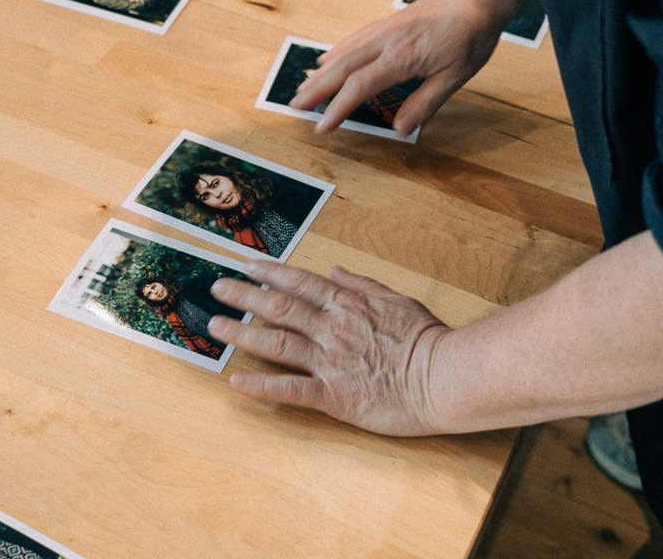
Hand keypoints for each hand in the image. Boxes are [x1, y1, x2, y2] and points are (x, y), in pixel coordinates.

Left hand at [209, 261, 450, 436]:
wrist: (446, 376)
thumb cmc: (427, 339)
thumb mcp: (396, 299)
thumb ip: (362, 284)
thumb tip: (336, 269)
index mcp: (347, 304)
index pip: (300, 282)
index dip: (270, 273)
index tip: (247, 266)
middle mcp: (332, 328)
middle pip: (279, 307)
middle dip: (245, 296)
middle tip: (218, 289)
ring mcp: (330, 362)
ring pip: (277, 343)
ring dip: (243, 334)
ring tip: (216, 327)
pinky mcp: (334, 396)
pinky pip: (291, 390)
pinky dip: (262, 386)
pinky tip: (237, 382)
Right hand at [292, 0, 508, 135]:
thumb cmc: (471, 36)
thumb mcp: (455, 76)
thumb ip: (425, 102)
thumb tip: (399, 129)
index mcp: (402, 57)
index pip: (359, 86)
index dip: (337, 108)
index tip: (322, 127)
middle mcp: (386, 41)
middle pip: (342, 67)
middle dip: (316, 89)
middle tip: (294, 106)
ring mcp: (385, 30)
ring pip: (344, 52)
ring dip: (321, 71)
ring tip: (302, 86)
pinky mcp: (388, 23)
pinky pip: (354, 40)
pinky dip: (336, 52)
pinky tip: (327, 59)